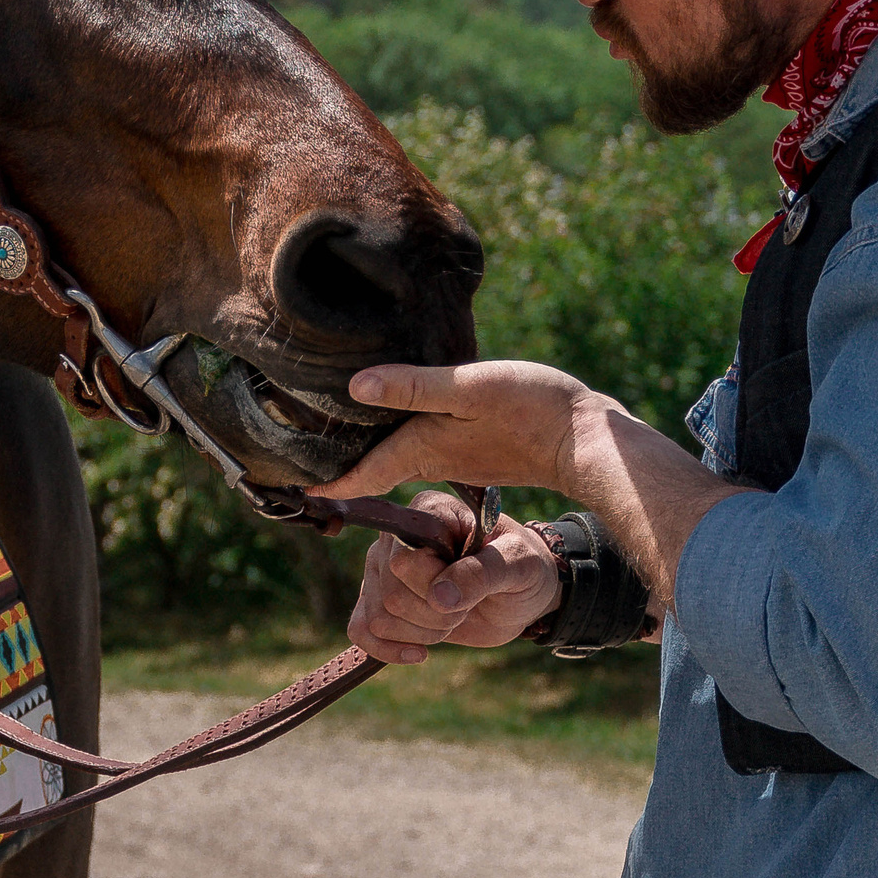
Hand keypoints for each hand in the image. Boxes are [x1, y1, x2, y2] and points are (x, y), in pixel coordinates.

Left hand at [309, 360, 617, 501]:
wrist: (585, 438)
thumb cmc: (529, 410)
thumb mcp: (468, 391)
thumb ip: (413, 389)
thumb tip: (355, 386)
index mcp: (423, 449)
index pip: (363, 473)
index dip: (328, 483)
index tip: (292, 490)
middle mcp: (432, 458)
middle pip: (374, 469)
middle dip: (339, 469)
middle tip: (300, 461)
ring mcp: (453, 456)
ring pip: (397, 459)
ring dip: (366, 456)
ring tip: (335, 442)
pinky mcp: (471, 447)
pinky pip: (422, 449)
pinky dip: (398, 443)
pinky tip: (394, 425)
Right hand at [346, 491, 561, 664]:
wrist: (521, 594)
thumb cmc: (523, 566)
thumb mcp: (519, 564)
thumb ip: (483, 573)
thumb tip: (440, 598)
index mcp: (428, 512)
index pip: (404, 559)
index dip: (436, 586)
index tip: (473, 584)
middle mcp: (396, 537)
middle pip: (389, 593)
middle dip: (435, 615)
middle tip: (467, 606)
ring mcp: (382, 569)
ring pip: (378, 617)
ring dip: (422, 632)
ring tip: (452, 618)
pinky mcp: (380, 601)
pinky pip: (359, 630)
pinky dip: (387, 649)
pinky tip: (420, 652)